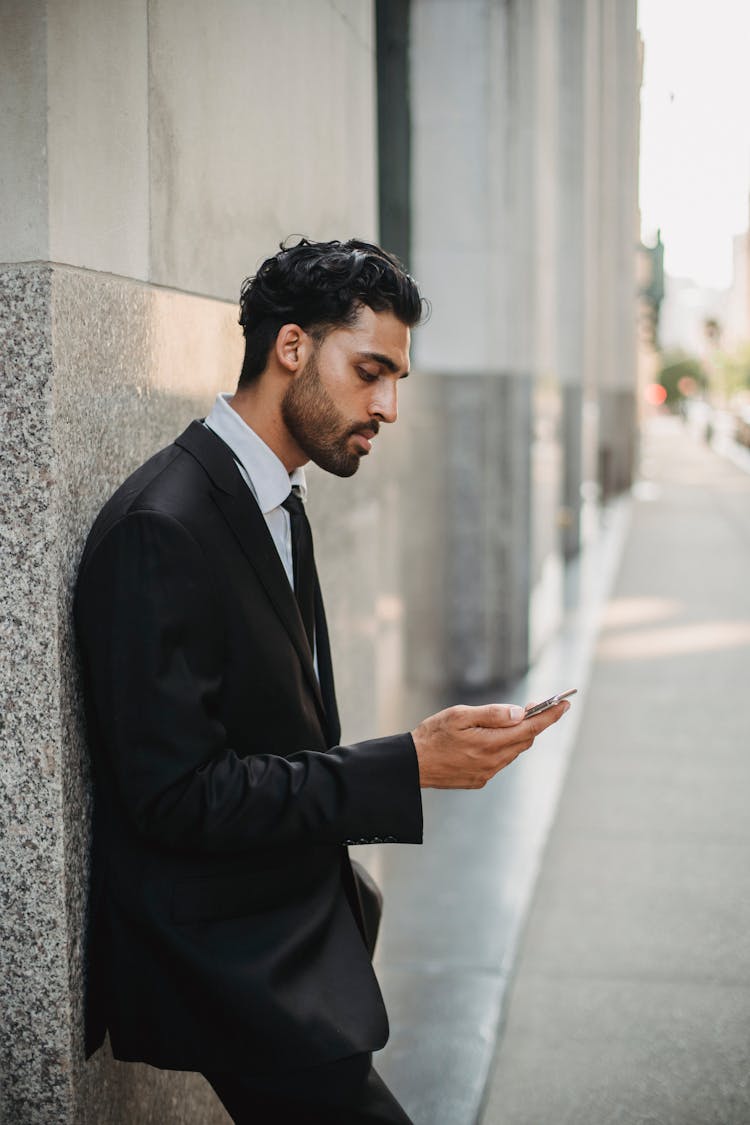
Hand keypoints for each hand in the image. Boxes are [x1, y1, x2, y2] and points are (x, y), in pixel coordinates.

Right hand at [411, 700, 569, 788]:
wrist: (412, 765)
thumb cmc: (432, 735)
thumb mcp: (459, 715)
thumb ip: (491, 714)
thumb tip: (520, 713)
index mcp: (489, 744)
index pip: (530, 729)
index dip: (549, 716)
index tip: (564, 704)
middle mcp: (493, 762)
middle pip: (525, 740)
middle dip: (534, 723)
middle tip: (536, 705)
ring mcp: (487, 773)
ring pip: (513, 751)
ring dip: (518, 735)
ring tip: (513, 718)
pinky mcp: (479, 779)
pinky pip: (500, 760)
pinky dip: (504, 746)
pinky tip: (492, 737)